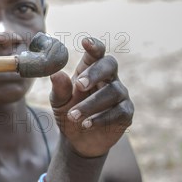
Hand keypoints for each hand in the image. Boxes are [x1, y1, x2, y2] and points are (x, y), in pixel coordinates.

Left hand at [49, 37, 132, 157]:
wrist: (77, 140)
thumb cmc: (68, 113)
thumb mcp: (58, 102)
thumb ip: (59, 89)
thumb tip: (56, 74)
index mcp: (89, 70)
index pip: (96, 53)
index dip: (94, 46)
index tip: (85, 42)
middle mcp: (108, 78)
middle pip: (110, 65)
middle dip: (95, 73)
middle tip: (79, 85)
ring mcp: (120, 95)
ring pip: (113, 92)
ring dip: (91, 104)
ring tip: (73, 116)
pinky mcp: (126, 113)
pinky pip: (119, 112)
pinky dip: (101, 118)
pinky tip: (86, 124)